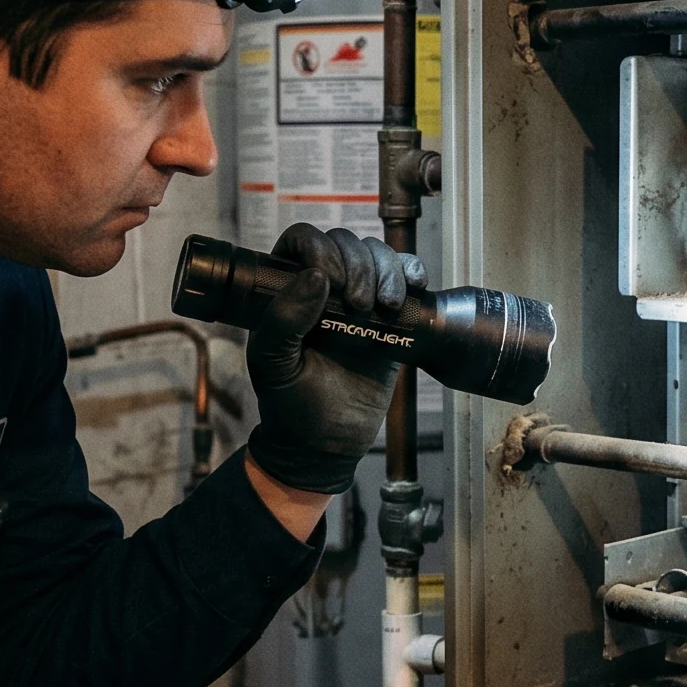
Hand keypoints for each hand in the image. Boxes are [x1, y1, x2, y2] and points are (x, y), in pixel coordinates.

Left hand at [245, 225, 425, 495]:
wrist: (325, 444)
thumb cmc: (290, 405)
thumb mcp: (273, 364)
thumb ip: (283, 320)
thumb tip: (315, 276)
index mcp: (288, 292)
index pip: (302, 242)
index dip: (320, 250)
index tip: (330, 280)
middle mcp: (323, 289)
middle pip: (347, 243)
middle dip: (359, 265)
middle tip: (358, 304)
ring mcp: (359, 301)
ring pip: (378, 256)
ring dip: (387, 271)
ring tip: (385, 306)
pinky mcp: (390, 319)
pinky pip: (406, 279)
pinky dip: (412, 274)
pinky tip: (413, 289)